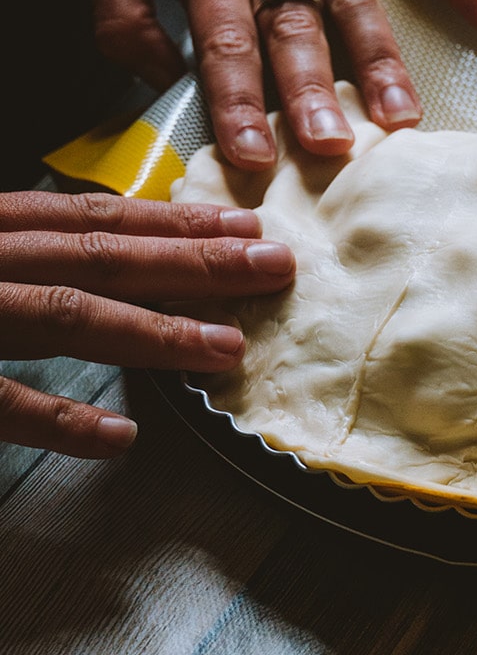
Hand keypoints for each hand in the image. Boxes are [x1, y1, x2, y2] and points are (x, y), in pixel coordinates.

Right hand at [0, 190, 293, 457]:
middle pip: (102, 257)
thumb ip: (33, 259)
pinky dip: (61, 418)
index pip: (96, 220)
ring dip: (152, 330)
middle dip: (194, 263)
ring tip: (226, 347)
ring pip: (67, 313)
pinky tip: (120, 434)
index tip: (246, 228)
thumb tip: (124, 266)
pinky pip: (4, 401)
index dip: (175, 223)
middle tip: (273, 268)